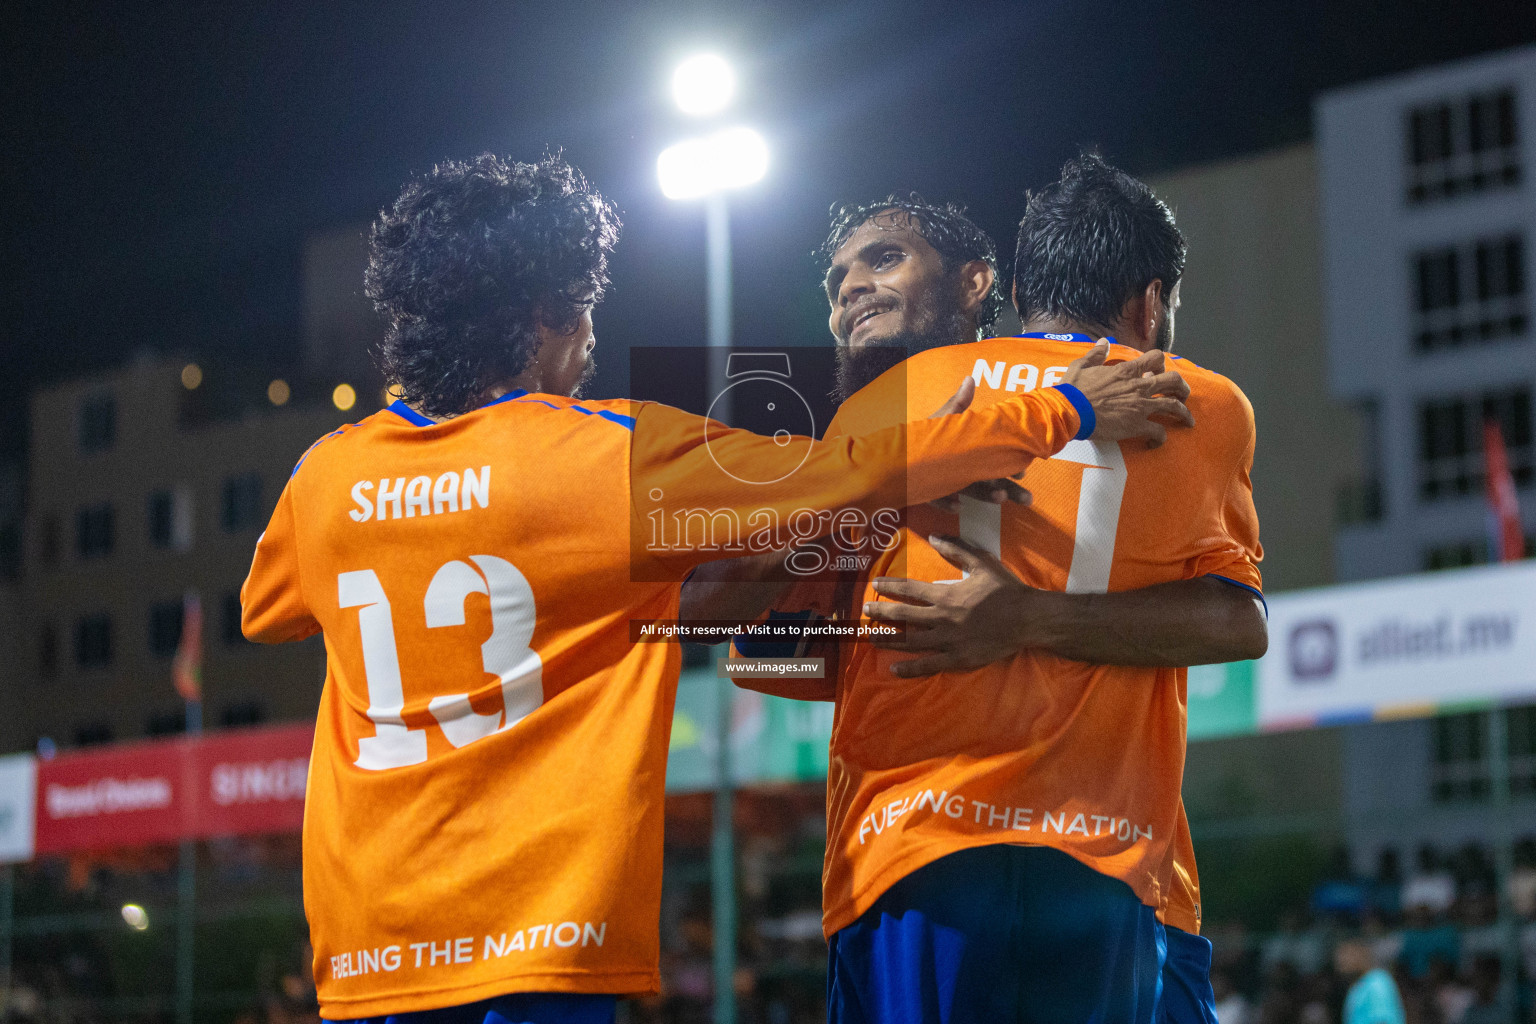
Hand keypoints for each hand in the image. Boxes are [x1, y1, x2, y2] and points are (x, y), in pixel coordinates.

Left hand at [862, 534, 1039, 677]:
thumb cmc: (1005, 590)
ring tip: (870, 638)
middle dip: (881, 612)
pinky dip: (910, 668)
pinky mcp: (958, 659)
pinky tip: (894, 669)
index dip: (891, 586)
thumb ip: (956, 549)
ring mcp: (949, 640)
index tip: (875, 584)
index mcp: (946, 594)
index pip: (910, 589)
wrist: (1027, 618)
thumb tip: (934, 536)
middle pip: (904, 615)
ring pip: (911, 641)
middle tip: (865, 611)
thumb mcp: (982, 562)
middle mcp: (943, 617)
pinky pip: (929, 665)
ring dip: (888, 639)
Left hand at [926, 377, 1032, 512]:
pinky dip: (947, 503)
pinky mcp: (926, 494)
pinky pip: (938, 500)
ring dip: (987, 495)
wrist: (889, 454)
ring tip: (999, 498)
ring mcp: (944, 483)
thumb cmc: (921, 436)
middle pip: (988, 480)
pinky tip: (957, 505)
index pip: (993, 461)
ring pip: (971, 491)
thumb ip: (958, 404)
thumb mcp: (944, 419)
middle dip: (1009, 489)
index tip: (1024, 472)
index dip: (1010, 467)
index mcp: (966, 452)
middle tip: (1028, 499)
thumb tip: (970, 377)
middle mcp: (958, 469)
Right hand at [1064, 341, 1193, 446]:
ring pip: (1174, 406)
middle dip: (1182, 387)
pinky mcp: (1137, 425)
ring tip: (1188, 420)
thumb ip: (1096, 354)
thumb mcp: (1081, 366)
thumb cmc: (1073, 390)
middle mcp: (1139, 386)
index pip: (1155, 358)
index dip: (1160, 363)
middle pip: (1173, 380)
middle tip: (1183, 394)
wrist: (1070, 411)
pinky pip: (1159, 432)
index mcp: (1126, 371)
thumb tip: (1104, 342)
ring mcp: (1141, 406)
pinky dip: (1160, 438)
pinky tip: (1156, 442)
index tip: (1158, 371)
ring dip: (1184, 413)